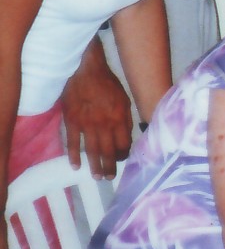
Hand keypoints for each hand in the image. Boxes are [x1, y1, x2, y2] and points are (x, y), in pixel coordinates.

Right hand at [59, 44, 133, 177]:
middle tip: (109, 178)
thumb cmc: (107, 84)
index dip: (124, 154)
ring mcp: (87, 124)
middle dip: (110, 166)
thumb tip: (128, 136)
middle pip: (109, 151)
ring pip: (92, 150)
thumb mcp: (124, 99)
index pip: (124, 143)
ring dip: (95, 165)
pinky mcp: (72, 121)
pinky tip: (76, 166)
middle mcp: (105, 124)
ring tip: (97, 177)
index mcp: (120, 118)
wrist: (85, 71)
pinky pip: (73, 142)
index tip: (122, 160)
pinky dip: (74, 156)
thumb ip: (126, 119)